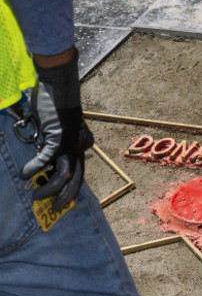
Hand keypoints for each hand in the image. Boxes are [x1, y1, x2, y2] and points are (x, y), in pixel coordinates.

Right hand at [19, 55, 93, 211]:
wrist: (58, 86)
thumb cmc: (55, 105)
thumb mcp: (56, 129)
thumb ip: (53, 143)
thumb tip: (43, 156)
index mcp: (82, 145)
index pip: (79, 172)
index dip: (71, 188)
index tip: (63, 199)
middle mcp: (80, 147)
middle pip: (76, 179)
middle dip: (65, 197)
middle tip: (55, 208)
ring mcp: (70, 144)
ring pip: (64, 176)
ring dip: (49, 189)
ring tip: (35, 196)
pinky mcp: (58, 138)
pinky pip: (46, 160)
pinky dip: (34, 169)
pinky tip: (24, 174)